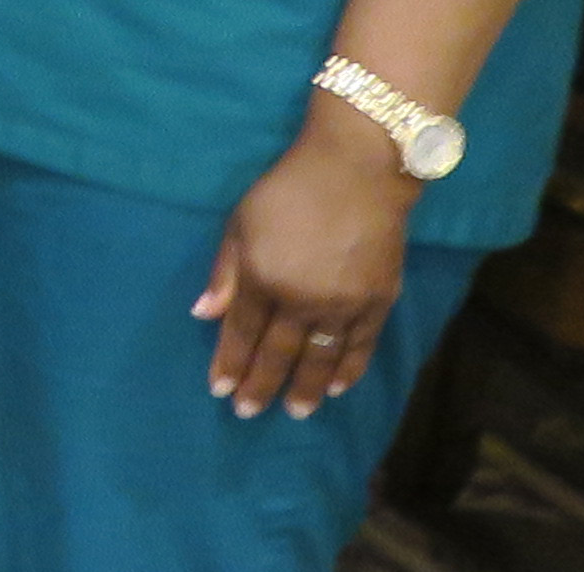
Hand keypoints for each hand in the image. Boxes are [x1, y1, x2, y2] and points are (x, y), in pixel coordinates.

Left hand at [197, 111, 415, 419]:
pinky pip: (361, 346)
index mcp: (263, 278)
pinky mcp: (379, 300)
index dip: (230, 363)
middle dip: (260, 385)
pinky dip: (347, 370)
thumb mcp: (240, 223)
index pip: (242, 332)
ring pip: (320, 358)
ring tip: (293, 412)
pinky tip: (336, 389)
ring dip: (304, 388)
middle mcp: (302, 299)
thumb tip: (204, 315)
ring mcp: (344, 304)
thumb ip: (225, 273)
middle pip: (277, 353)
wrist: (358, 171)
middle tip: (248, 413)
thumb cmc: (288, 190)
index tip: (219, 390)